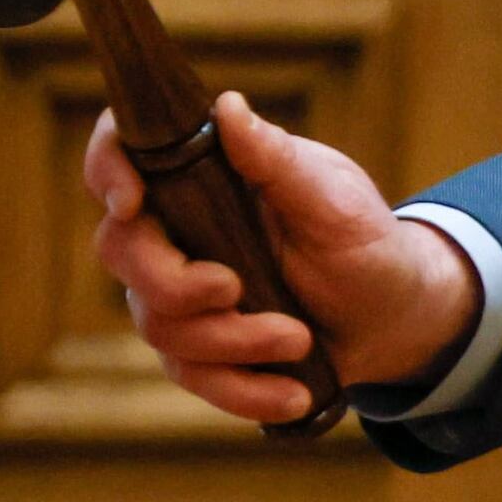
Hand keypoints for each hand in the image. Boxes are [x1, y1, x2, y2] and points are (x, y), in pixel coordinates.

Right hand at [87, 93, 482, 427]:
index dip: (107, 168)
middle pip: (122, 251)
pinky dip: (243, 390)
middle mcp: (180, 231)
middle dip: (174, 283)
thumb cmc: (365, 242)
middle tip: (234, 289)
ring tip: (299, 339)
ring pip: (158, 324)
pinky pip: (192, 377)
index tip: (132, 202)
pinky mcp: (200, 350)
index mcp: (207, 176)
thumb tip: (227, 107)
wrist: (394, 317)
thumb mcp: (334, 199)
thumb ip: (278, 160)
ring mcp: (181, 294)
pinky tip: (293, 394)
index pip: (125, 152)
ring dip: (231, 341)